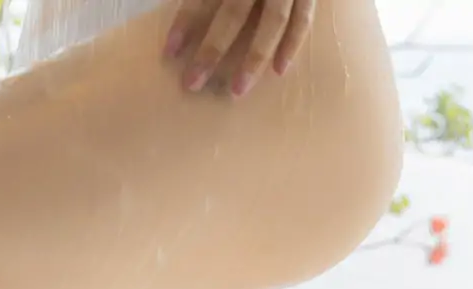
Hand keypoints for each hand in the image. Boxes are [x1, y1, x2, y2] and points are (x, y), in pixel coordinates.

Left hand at [162, 0, 315, 96]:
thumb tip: (187, 17)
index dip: (185, 22)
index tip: (169, 52)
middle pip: (233, 13)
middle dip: (212, 50)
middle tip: (192, 83)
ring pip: (272, 22)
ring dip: (254, 58)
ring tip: (237, 91)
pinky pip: (303, 19)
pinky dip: (292, 44)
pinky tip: (278, 71)